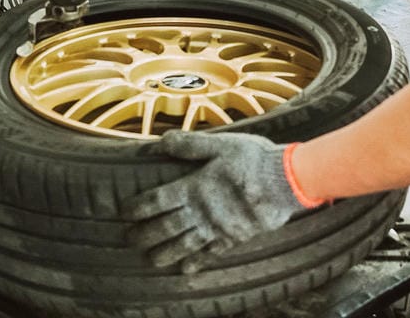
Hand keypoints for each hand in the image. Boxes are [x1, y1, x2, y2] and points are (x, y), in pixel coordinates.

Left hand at [123, 131, 321, 271]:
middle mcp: (201, 212)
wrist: (285, 182)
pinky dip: (196, 262)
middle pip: (165, 227)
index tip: (124, 212)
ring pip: (183, 245)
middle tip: (129, 239)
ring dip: (164, 253)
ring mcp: (216, 228)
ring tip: (151, 259)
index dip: (138, 207)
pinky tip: (186, 270)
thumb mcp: (221, 145)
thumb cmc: (253, 160)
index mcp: (194, 187)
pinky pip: (210, 254)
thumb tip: (161, 141)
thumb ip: (190, 145)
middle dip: (144, 234)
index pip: (157, 201)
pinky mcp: (233, 237)